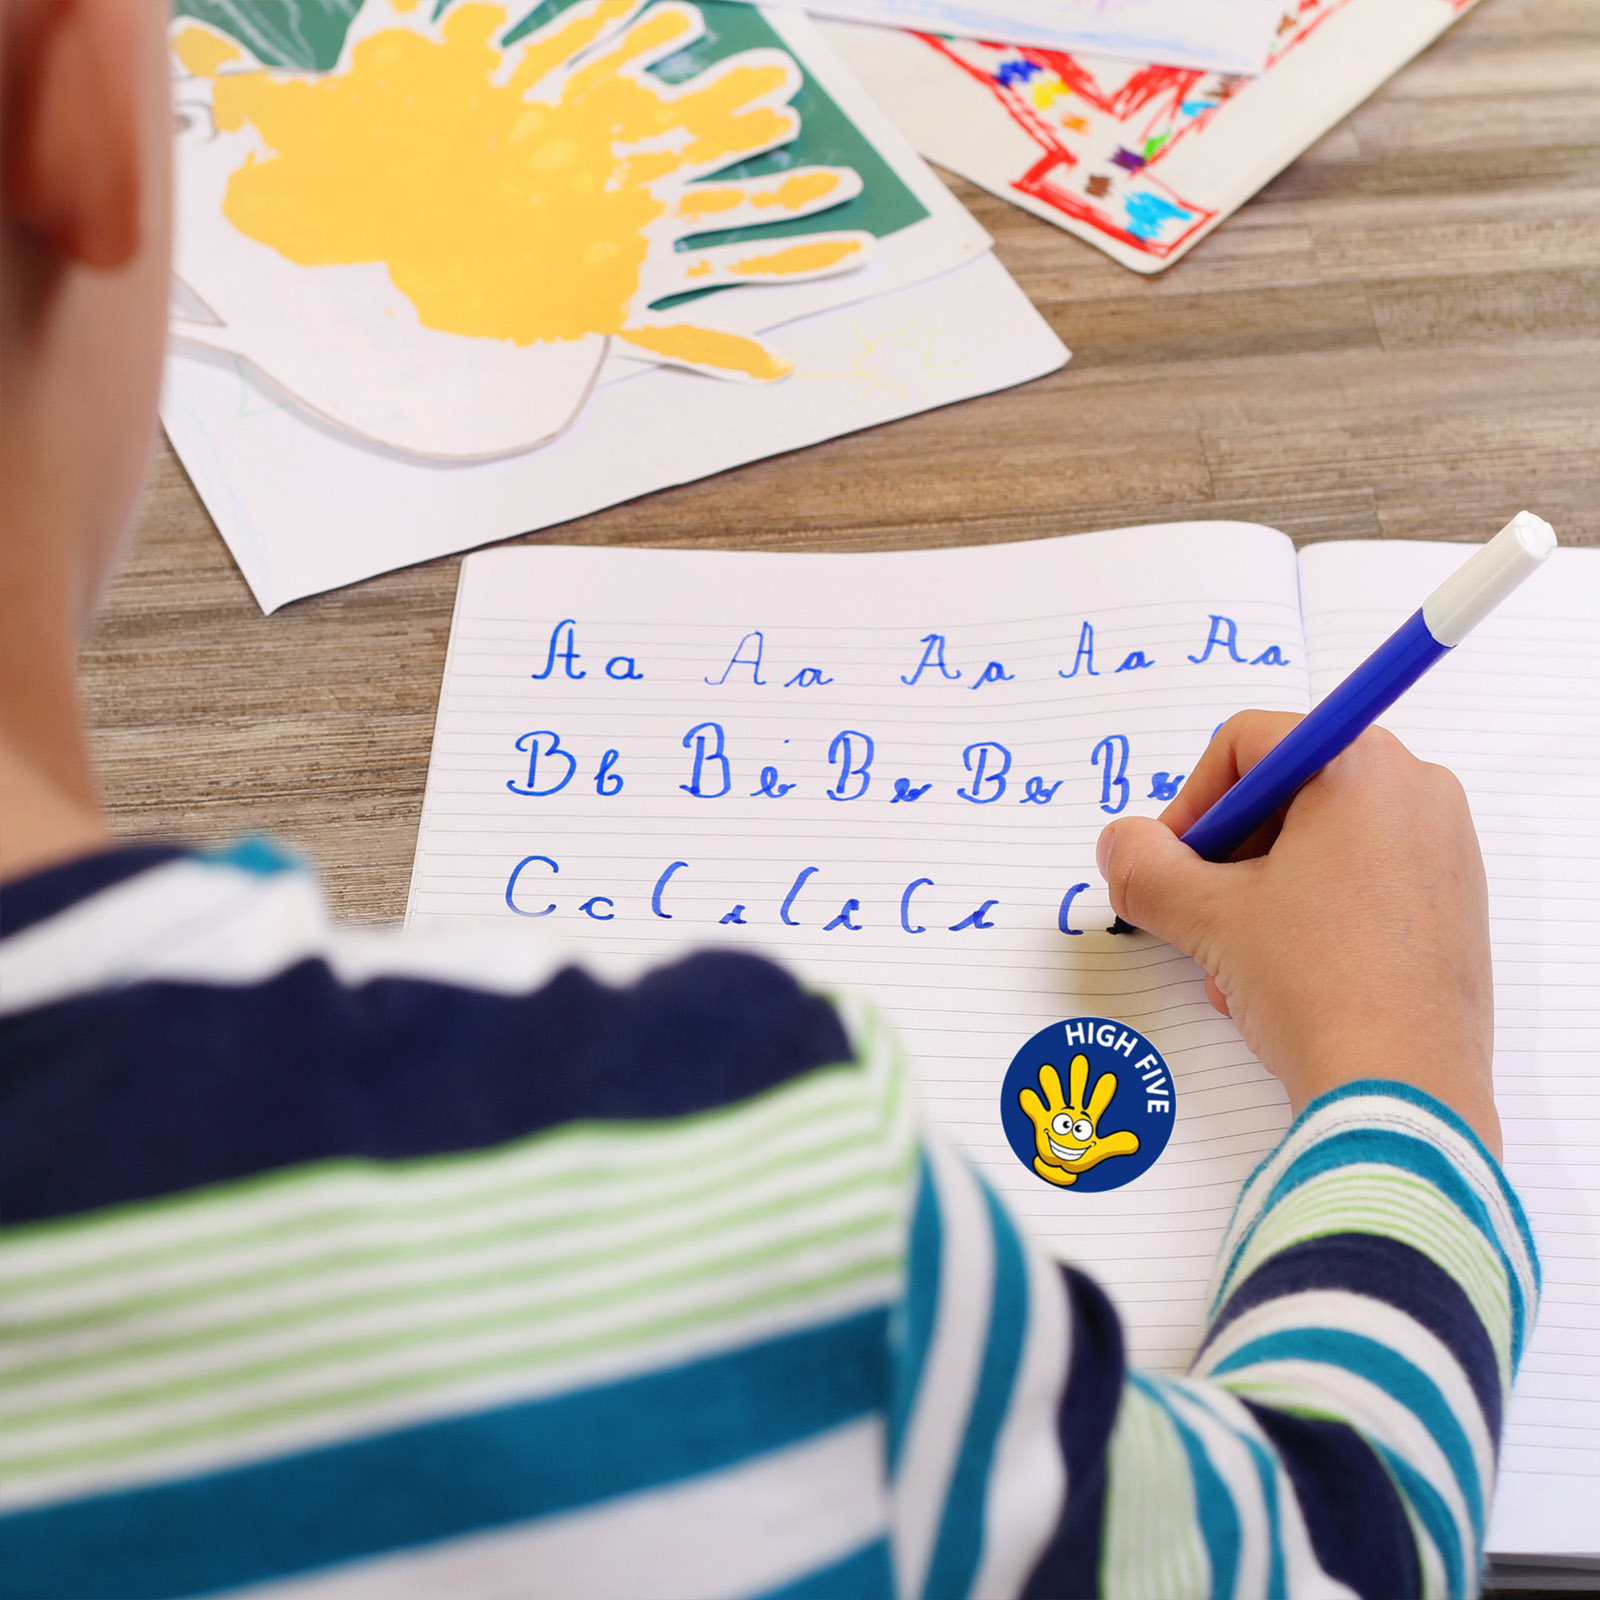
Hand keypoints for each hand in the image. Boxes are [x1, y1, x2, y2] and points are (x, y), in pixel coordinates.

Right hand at [1019, 1055, 1140, 1186]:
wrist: (1058, 1165)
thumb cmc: (1079, 1155)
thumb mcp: (1098, 1150)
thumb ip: (1115, 1145)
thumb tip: (1136, 1142)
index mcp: (1088, 1116)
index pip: (1097, 1100)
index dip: (1103, 1090)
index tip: (1109, 1077)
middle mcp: (1072, 1110)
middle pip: (1075, 1088)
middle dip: (1078, 1076)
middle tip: (1081, 1059)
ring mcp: (1056, 1113)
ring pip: (1053, 1093)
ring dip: (1051, 1083)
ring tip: (1047, 1070)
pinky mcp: (1042, 1120)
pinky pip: (1035, 1108)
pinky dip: (1031, 1101)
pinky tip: (1027, 1093)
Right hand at [1096, 714, 1498, 1156]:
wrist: (1405, 1093)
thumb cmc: (1319, 987)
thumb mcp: (1208, 918)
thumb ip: (1144, 867)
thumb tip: (1119, 844)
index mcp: (1362, 767)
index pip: (1248, 742)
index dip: (1192, 800)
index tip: (1171, 860)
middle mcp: (1416, 791)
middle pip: (1287, 789)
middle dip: (1228, 851)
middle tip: (1198, 908)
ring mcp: (1445, 849)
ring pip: (1320, 841)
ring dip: (1261, 891)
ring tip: (1237, 960)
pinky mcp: (1456, 904)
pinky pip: (1363, 878)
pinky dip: (1312, 912)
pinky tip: (1283, 977)